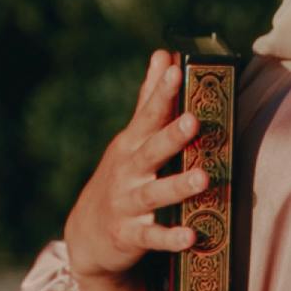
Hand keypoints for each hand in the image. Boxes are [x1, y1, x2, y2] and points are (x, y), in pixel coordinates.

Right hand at [64, 49, 205, 290]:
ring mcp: (128, 203)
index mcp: (132, 144)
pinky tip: (192, 235)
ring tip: (203, 178)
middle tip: (194, 120)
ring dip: (178, 185)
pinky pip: (152, 237)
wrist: (87, 234)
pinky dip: (170, 237)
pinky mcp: (130, 235)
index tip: (176, 68)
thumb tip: (163, 54)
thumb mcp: (131, 138)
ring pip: (154, 194)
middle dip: (172, 135)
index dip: (162, 91)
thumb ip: (150, 100)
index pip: (148, 113)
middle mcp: (129, 171)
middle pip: (152, 150)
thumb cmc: (121, 177)